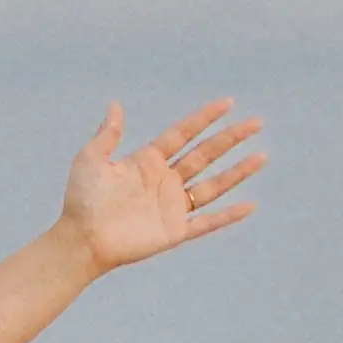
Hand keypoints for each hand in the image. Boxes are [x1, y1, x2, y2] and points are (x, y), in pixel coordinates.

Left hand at [60, 96, 263, 274]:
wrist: (81, 239)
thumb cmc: (82, 200)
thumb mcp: (91, 160)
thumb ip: (108, 134)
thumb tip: (115, 104)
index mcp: (147, 161)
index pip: (183, 134)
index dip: (204, 118)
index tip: (227, 103)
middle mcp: (165, 181)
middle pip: (205, 154)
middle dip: (230, 138)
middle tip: (256, 122)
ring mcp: (172, 206)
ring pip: (213, 185)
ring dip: (238, 172)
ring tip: (261, 156)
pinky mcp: (175, 230)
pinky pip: (207, 221)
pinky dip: (228, 216)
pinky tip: (249, 205)